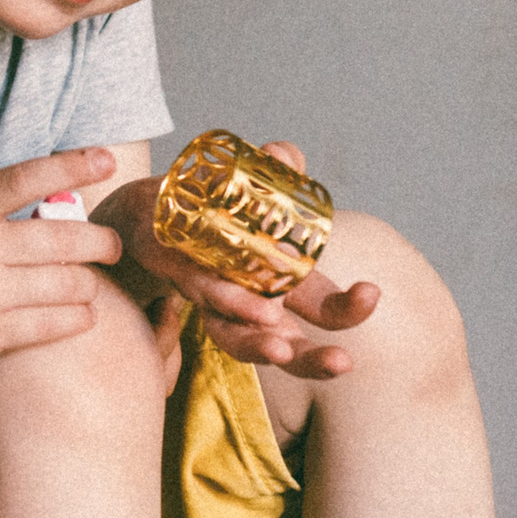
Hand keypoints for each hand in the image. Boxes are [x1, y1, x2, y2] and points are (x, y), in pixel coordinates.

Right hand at [0, 147, 124, 377]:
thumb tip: (54, 206)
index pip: (27, 177)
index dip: (72, 164)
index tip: (105, 160)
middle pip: (68, 238)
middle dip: (103, 242)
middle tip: (110, 246)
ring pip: (71, 284)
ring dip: (90, 284)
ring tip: (86, 284)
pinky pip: (57, 323)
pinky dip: (79, 317)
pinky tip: (78, 314)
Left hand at [87, 138, 378, 379]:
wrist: (144, 209)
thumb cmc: (213, 205)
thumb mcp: (253, 185)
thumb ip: (276, 171)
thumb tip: (284, 156)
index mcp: (279, 282)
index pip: (320, 305)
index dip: (346, 307)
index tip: (372, 293)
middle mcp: (247, 300)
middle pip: (286, 344)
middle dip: (315, 358)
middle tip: (344, 361)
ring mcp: (208, 295)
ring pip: (236, 337)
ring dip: (261, 346)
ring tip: (282, 349)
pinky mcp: (172, 271)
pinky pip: (197, 293)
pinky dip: (220, 299)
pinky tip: (236, 306)